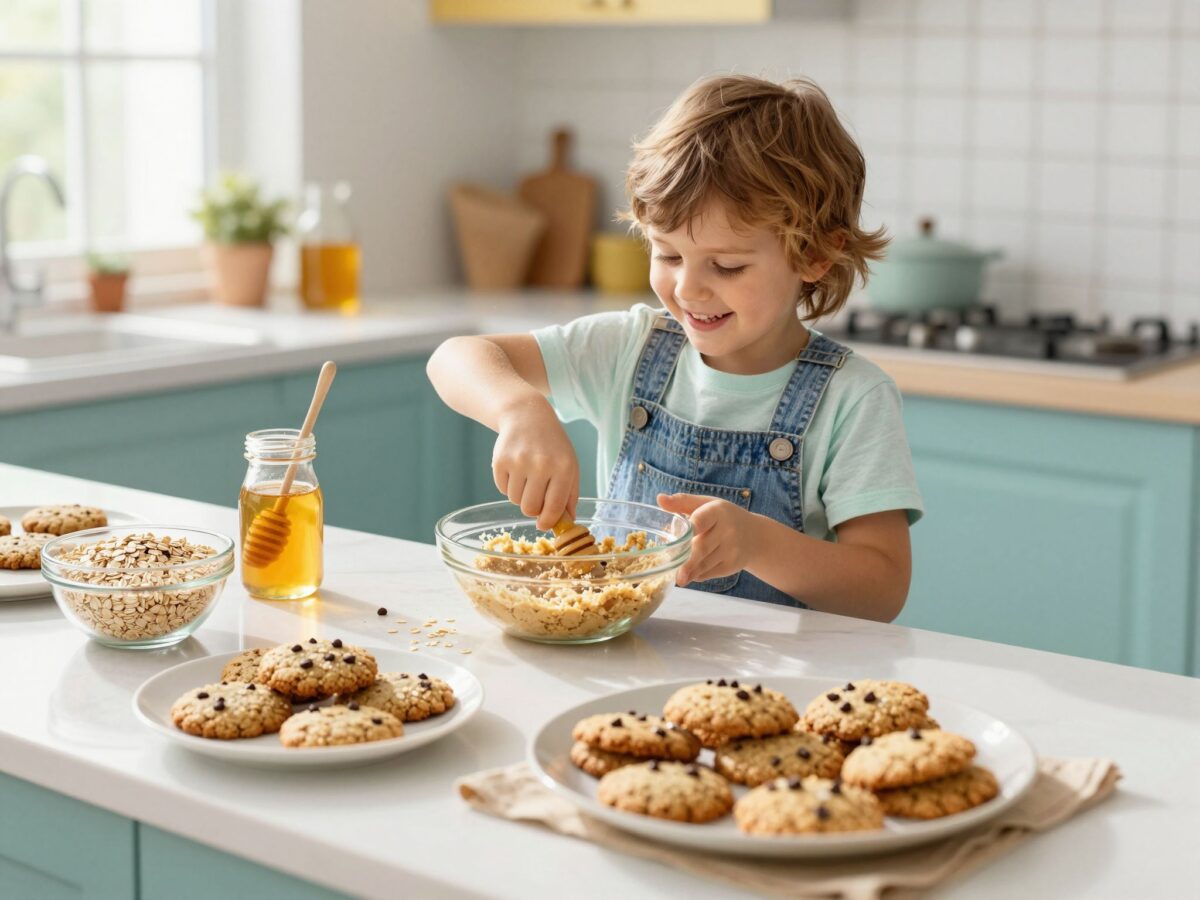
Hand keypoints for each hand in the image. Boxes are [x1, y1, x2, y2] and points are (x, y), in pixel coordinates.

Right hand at [492, 398, 579, 529]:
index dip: (548, 521)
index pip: (553, 507)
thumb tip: (567, 522)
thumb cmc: (553, 445)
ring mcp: (519, 462)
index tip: (544, 525)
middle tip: (535, 497)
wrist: (527, 416)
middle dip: (532, 509)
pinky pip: (502, 489)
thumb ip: (570, 495)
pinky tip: (516, 469)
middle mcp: (541, 464)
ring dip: (520, 495)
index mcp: (563, 467)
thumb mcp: (570, 465)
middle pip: (530, 508)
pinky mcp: (500, 461)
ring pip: (514, 500)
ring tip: (527, 477)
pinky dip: (508, 485)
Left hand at [656, 493, 755, 585]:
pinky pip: (710, 573)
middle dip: (688, 562)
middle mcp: (727, 530)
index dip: (690, 530)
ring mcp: (732, 550)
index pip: (701, 520)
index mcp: (717, 511)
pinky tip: (690, 574)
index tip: (678, 540)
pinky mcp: (732, 565)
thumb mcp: (706, 504)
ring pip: (705, 564)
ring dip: (690, 572)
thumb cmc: (723, 517)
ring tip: (678, 578)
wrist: (755, 536)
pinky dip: (698, 575)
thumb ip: (682, 502)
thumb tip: (659, 499)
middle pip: (702, 548)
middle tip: (675, 573)